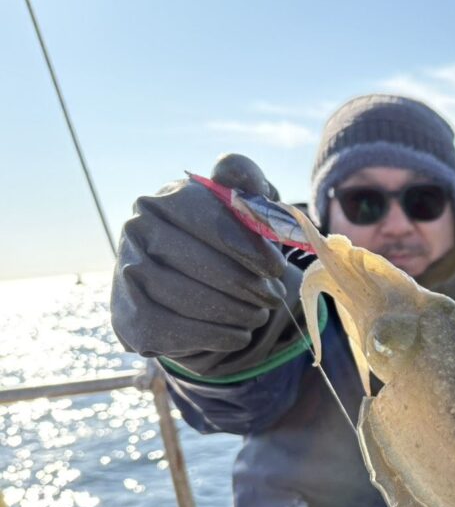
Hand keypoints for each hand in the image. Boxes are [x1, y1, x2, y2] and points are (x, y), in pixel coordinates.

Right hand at [111, 154, 302, 376]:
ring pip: (182, 297)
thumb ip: (247, 185)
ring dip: (232, 311)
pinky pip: (172, 330)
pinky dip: (214, 335)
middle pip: (193, 260)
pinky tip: (239, 334)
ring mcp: (126, 272)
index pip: (207, 220)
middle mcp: (136, 230)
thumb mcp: (245, 212)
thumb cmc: (228, 245)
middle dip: (243, 284)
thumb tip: (236, 171)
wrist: (195, 292)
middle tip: (274, 298)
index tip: (277, 269)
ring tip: (259, 315)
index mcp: (166, 199)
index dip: (247, 247)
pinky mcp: (128, 316)